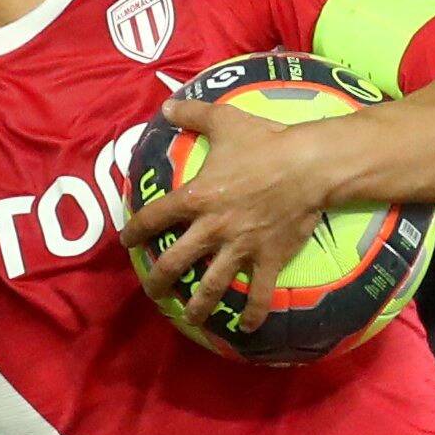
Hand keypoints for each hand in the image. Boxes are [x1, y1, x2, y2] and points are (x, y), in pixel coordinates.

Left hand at [123, 94, 342, 328]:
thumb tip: (167, 105)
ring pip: (210, 285)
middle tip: (152, 292)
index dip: (135, 230)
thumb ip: (193, 114)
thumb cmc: (265, 142)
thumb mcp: (225, 121)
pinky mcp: (267, 259)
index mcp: (197, 197)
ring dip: (197, 306)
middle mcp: (212, 227)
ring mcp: (239, 247)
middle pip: (174, 262)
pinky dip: (251, 314)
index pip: (154, 217)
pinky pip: (257, 293)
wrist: (309, 165)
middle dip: (158, 281)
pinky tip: (245, 328)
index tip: (126, 240)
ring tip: (189, 317)